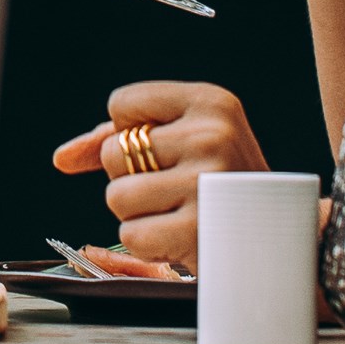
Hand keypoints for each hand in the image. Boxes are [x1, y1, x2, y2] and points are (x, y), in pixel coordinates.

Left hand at [50, 80, 267, 268]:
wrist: (282, 238)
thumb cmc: (219, 184)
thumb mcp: (181, 142)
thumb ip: (116, 139)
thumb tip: (62, 158)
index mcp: (210, 101)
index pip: (120, 103)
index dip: (130, 133)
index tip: (166, 150)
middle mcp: (211, 134)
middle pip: (113, 152)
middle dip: (131, 176)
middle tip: (175, 187)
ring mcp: (206, 181)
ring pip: (116, 195)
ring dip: (138, 212)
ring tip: (179, 211)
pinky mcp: (199, 227)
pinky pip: (130, 234)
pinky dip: (147, 242)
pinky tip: (181, 235)